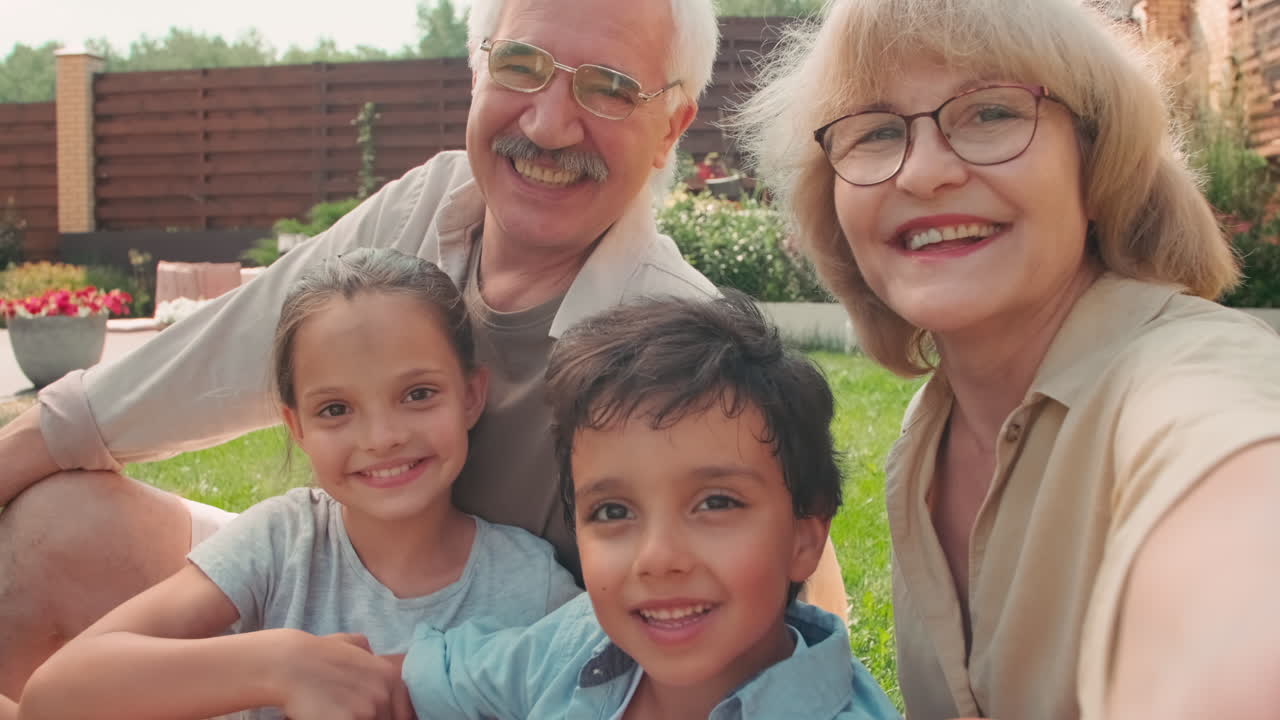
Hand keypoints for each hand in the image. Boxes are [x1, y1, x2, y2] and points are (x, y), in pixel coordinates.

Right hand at [272, 631, 413, 719]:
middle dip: (372, 719)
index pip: (404, 714)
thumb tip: (373, 658)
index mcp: (390, 676)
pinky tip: (327, 717)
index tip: (376, 716)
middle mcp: (385, 693)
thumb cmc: (315, 654)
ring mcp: (369, 709)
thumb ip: (368, 652)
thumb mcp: (350, 643)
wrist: (288, 663)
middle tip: (349, 712)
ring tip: (336, 713)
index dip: (390, 717)